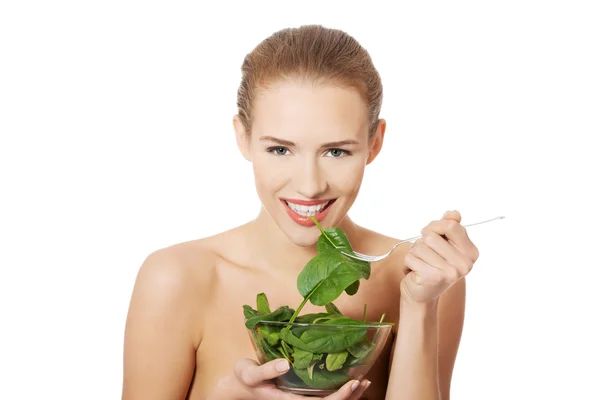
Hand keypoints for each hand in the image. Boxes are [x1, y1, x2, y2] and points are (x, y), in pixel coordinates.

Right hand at [209, 358, 370, 399]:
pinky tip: (346, 380)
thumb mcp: (249, 373)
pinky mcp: (297, 393)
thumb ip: (265, 370)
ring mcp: (298, 398)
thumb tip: (286, 364)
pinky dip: (337, 390)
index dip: (340, 396)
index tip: (354, 383)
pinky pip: (322, 395)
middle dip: (350, 396)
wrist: (235, 387)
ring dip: (347, 395)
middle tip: (365, 381)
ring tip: (364, 382)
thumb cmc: (242, 379)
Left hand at [401, 210, 479, 303]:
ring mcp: (450, 272)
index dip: (434, 226)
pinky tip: (413, 272)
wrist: (421, 293)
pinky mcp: (433, 278)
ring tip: (419, 264)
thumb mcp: (443, 245)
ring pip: (420, 246)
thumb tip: (454, 213)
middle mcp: (465, 264)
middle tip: (424, 256)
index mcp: (471, 252)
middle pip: (431, 236)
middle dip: (422, 243)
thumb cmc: (432, 265)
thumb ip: (449, 227)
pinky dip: (407, 263)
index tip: (427, 233)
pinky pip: (411, 257)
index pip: (451, 225)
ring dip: (414, 253)